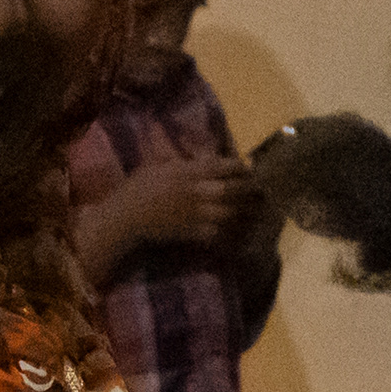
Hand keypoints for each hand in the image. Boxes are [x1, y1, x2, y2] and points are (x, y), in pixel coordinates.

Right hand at [78, 153, 265, 277]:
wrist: (125, 218)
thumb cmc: (138, 187)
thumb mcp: (158, 165)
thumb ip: (182, 161)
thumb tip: (204, 156)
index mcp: (188, 172)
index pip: (222, 166)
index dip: (240, 167)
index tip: (251, 169)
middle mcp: (196, 191)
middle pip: (232, 189)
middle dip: (251, 189)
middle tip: (265, 190)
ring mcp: (195, 214)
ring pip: (230, 212)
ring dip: (247, 212)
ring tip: (261, 211)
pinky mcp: (193, 233)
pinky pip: (218, 235)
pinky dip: (232, 235)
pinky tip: (243, 235)